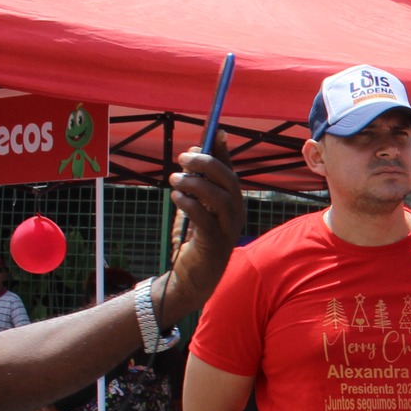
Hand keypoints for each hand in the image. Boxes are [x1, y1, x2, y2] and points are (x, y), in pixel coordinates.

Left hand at [160, 148, 246, 324]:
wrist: (190, 279)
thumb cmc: (192, 241)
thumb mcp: (193, 207)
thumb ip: (195, 184)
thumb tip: (193, 154)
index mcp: (232, 203)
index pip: (231, 171)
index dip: (224, 151)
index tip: (216, 131)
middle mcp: (236, 214)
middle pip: (228, 180)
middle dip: (207, 163)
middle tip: (183, 157)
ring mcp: (228, 229)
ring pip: (219, 197)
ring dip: (195, 183)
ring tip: (174, 180)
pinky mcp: (215, 243)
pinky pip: (204, 216)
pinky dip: (189, 203)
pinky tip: (176, 198)